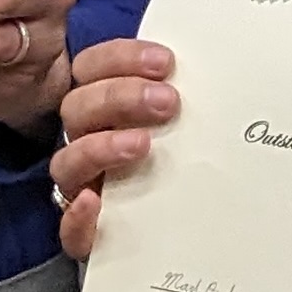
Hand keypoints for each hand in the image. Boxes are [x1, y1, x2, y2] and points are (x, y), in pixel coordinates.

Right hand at [48, 38, 178, 260]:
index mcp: (103, 106)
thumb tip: (223, 67)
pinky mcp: (86, 233)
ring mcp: (82, 186)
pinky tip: (94, 202)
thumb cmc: (184, 161)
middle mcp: (86, 140)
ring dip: (101, 147)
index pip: (91, 68)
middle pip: (78, 107)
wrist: (189, 227)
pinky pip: (69, 228)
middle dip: (120, 96)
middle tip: (168, 101)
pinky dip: (78, 215)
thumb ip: (185, 96)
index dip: (121, 59)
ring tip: (142, 145)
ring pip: (67, 162)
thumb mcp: (186, 123)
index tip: (165, 62)